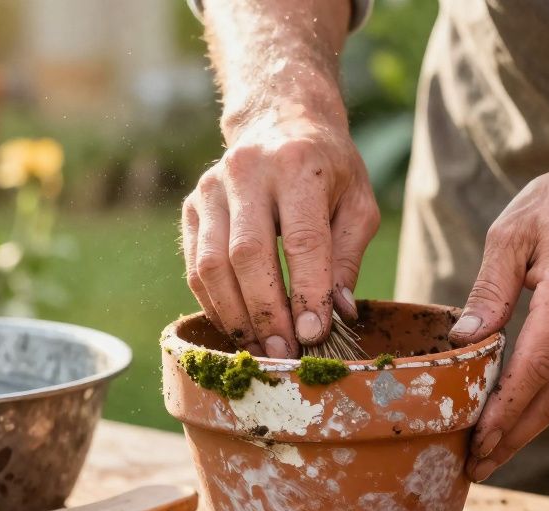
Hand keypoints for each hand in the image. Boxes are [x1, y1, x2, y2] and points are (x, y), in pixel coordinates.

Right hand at [181, 102, 379, 357]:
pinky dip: (216, 305)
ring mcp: (211, 188)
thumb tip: (336, 313)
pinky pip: (195, 267)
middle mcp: (247, 170)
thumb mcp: (357, 204)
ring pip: (212, 265)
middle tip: (285, 352)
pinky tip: (240, 327)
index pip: (301, 240)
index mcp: (297, 165)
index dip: (307, 292)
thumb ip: (347, 257)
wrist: (279, 120)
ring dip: (237, 316)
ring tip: (263, 348)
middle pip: (248, 256)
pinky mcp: (191, 207)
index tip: (314, 334)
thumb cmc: (327, 170)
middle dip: (267, 312)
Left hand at [451, 147, 548, 481]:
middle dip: (513, 438)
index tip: (477, 442)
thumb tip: (463, 342)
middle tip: (475, 468)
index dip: (505, 412)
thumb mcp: (512, 232)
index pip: (535, 368)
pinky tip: (513, 419)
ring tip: (488, 456)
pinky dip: (542, 405)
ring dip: (527, 429)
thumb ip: (488, 291)